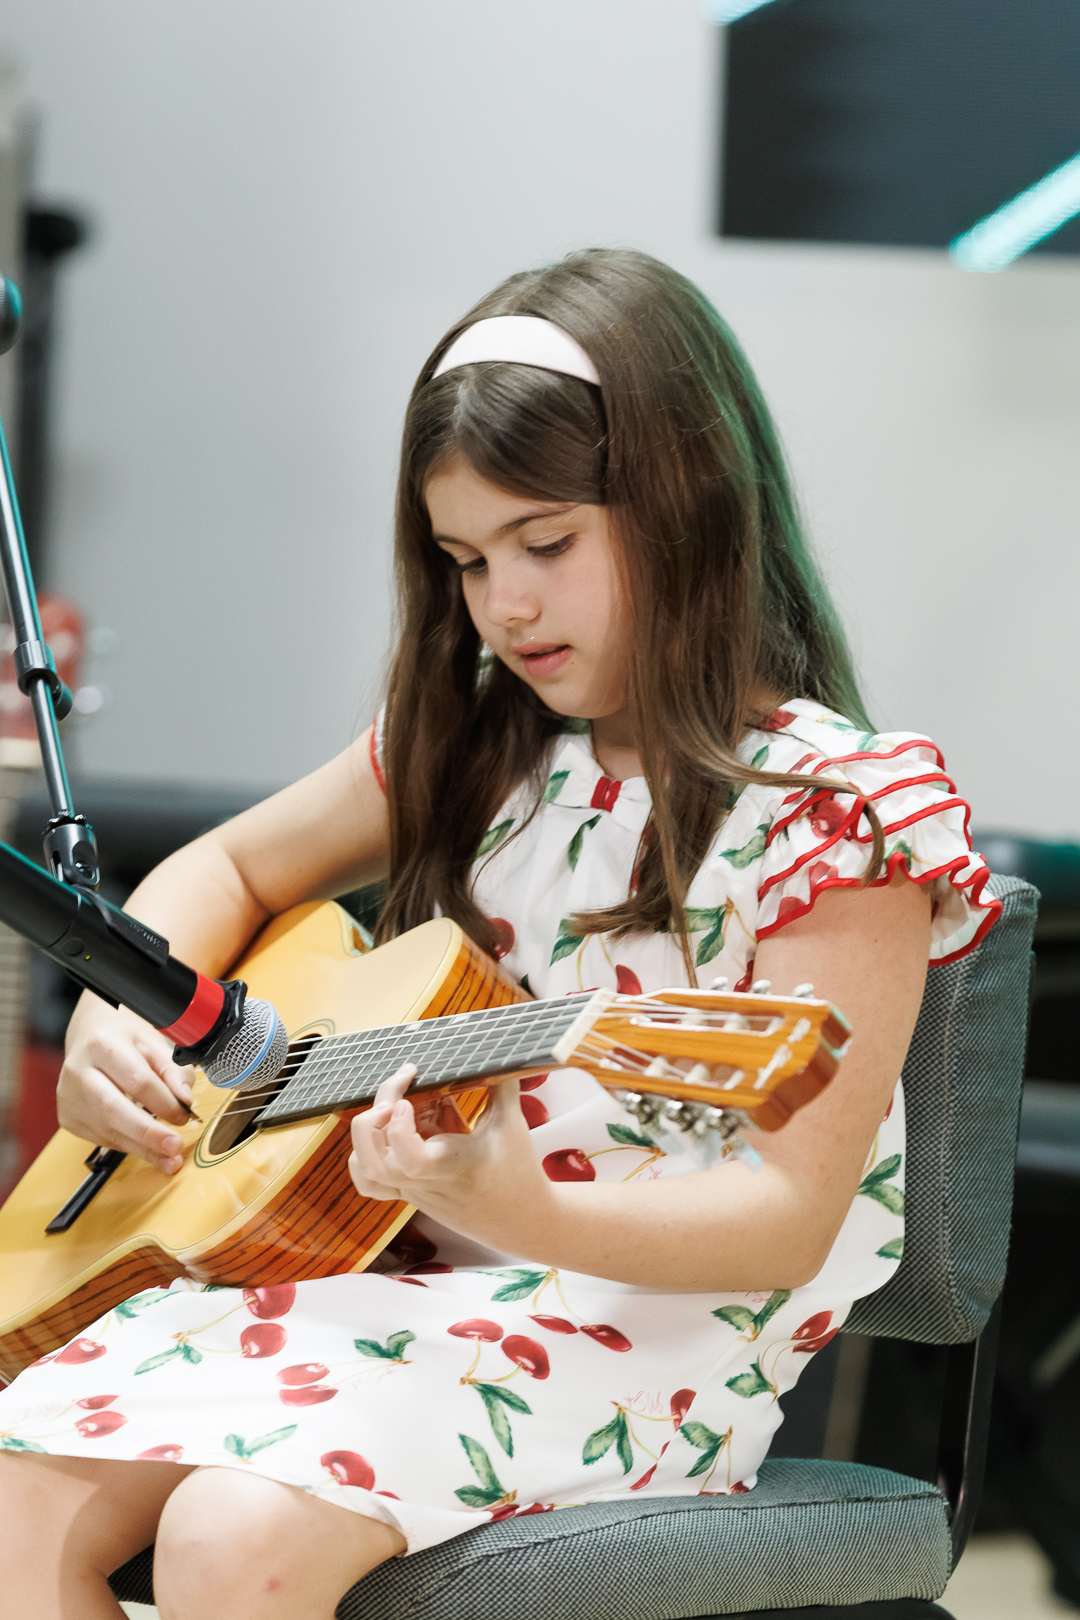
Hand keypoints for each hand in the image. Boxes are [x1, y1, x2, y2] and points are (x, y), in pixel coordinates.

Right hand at [57, 994, 197, 1174]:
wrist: (89, 1038)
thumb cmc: (124, 1039)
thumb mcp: (154, 1042)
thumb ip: (173, 1070)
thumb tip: (185, 1099)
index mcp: (102, 1044)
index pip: (136, 1080)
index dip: (164, 1102)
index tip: (184, 1115)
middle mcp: (78, 1071)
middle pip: (113, 1109)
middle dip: (148, 1133)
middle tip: (174, 1147)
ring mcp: (69, 1097)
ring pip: (106, 1130)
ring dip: (141, 1148)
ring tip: (169, 1158)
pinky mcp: (68, 1118)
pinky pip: (101, 1139)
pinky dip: (128, 1145)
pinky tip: (147, 1148)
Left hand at [348, 1065, 551, 1249]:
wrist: (520, 1221)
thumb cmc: (518, 1172)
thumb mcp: (513, 1124)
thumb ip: (501, 1084)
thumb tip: (498, 1049)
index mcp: (455, 1165)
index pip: (412, 1160)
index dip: (399, 1130)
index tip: (406, 1100)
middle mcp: (428, 1181)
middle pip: (376, 1164)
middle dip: (370, 1122)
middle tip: (395, 1093)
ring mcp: (414, 1190)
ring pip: (367, 1174)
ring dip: (365, 1137)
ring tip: (386, 1108)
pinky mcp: (409, 1192)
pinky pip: (371, 1181)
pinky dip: (364, 1154)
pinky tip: (384, 1130)